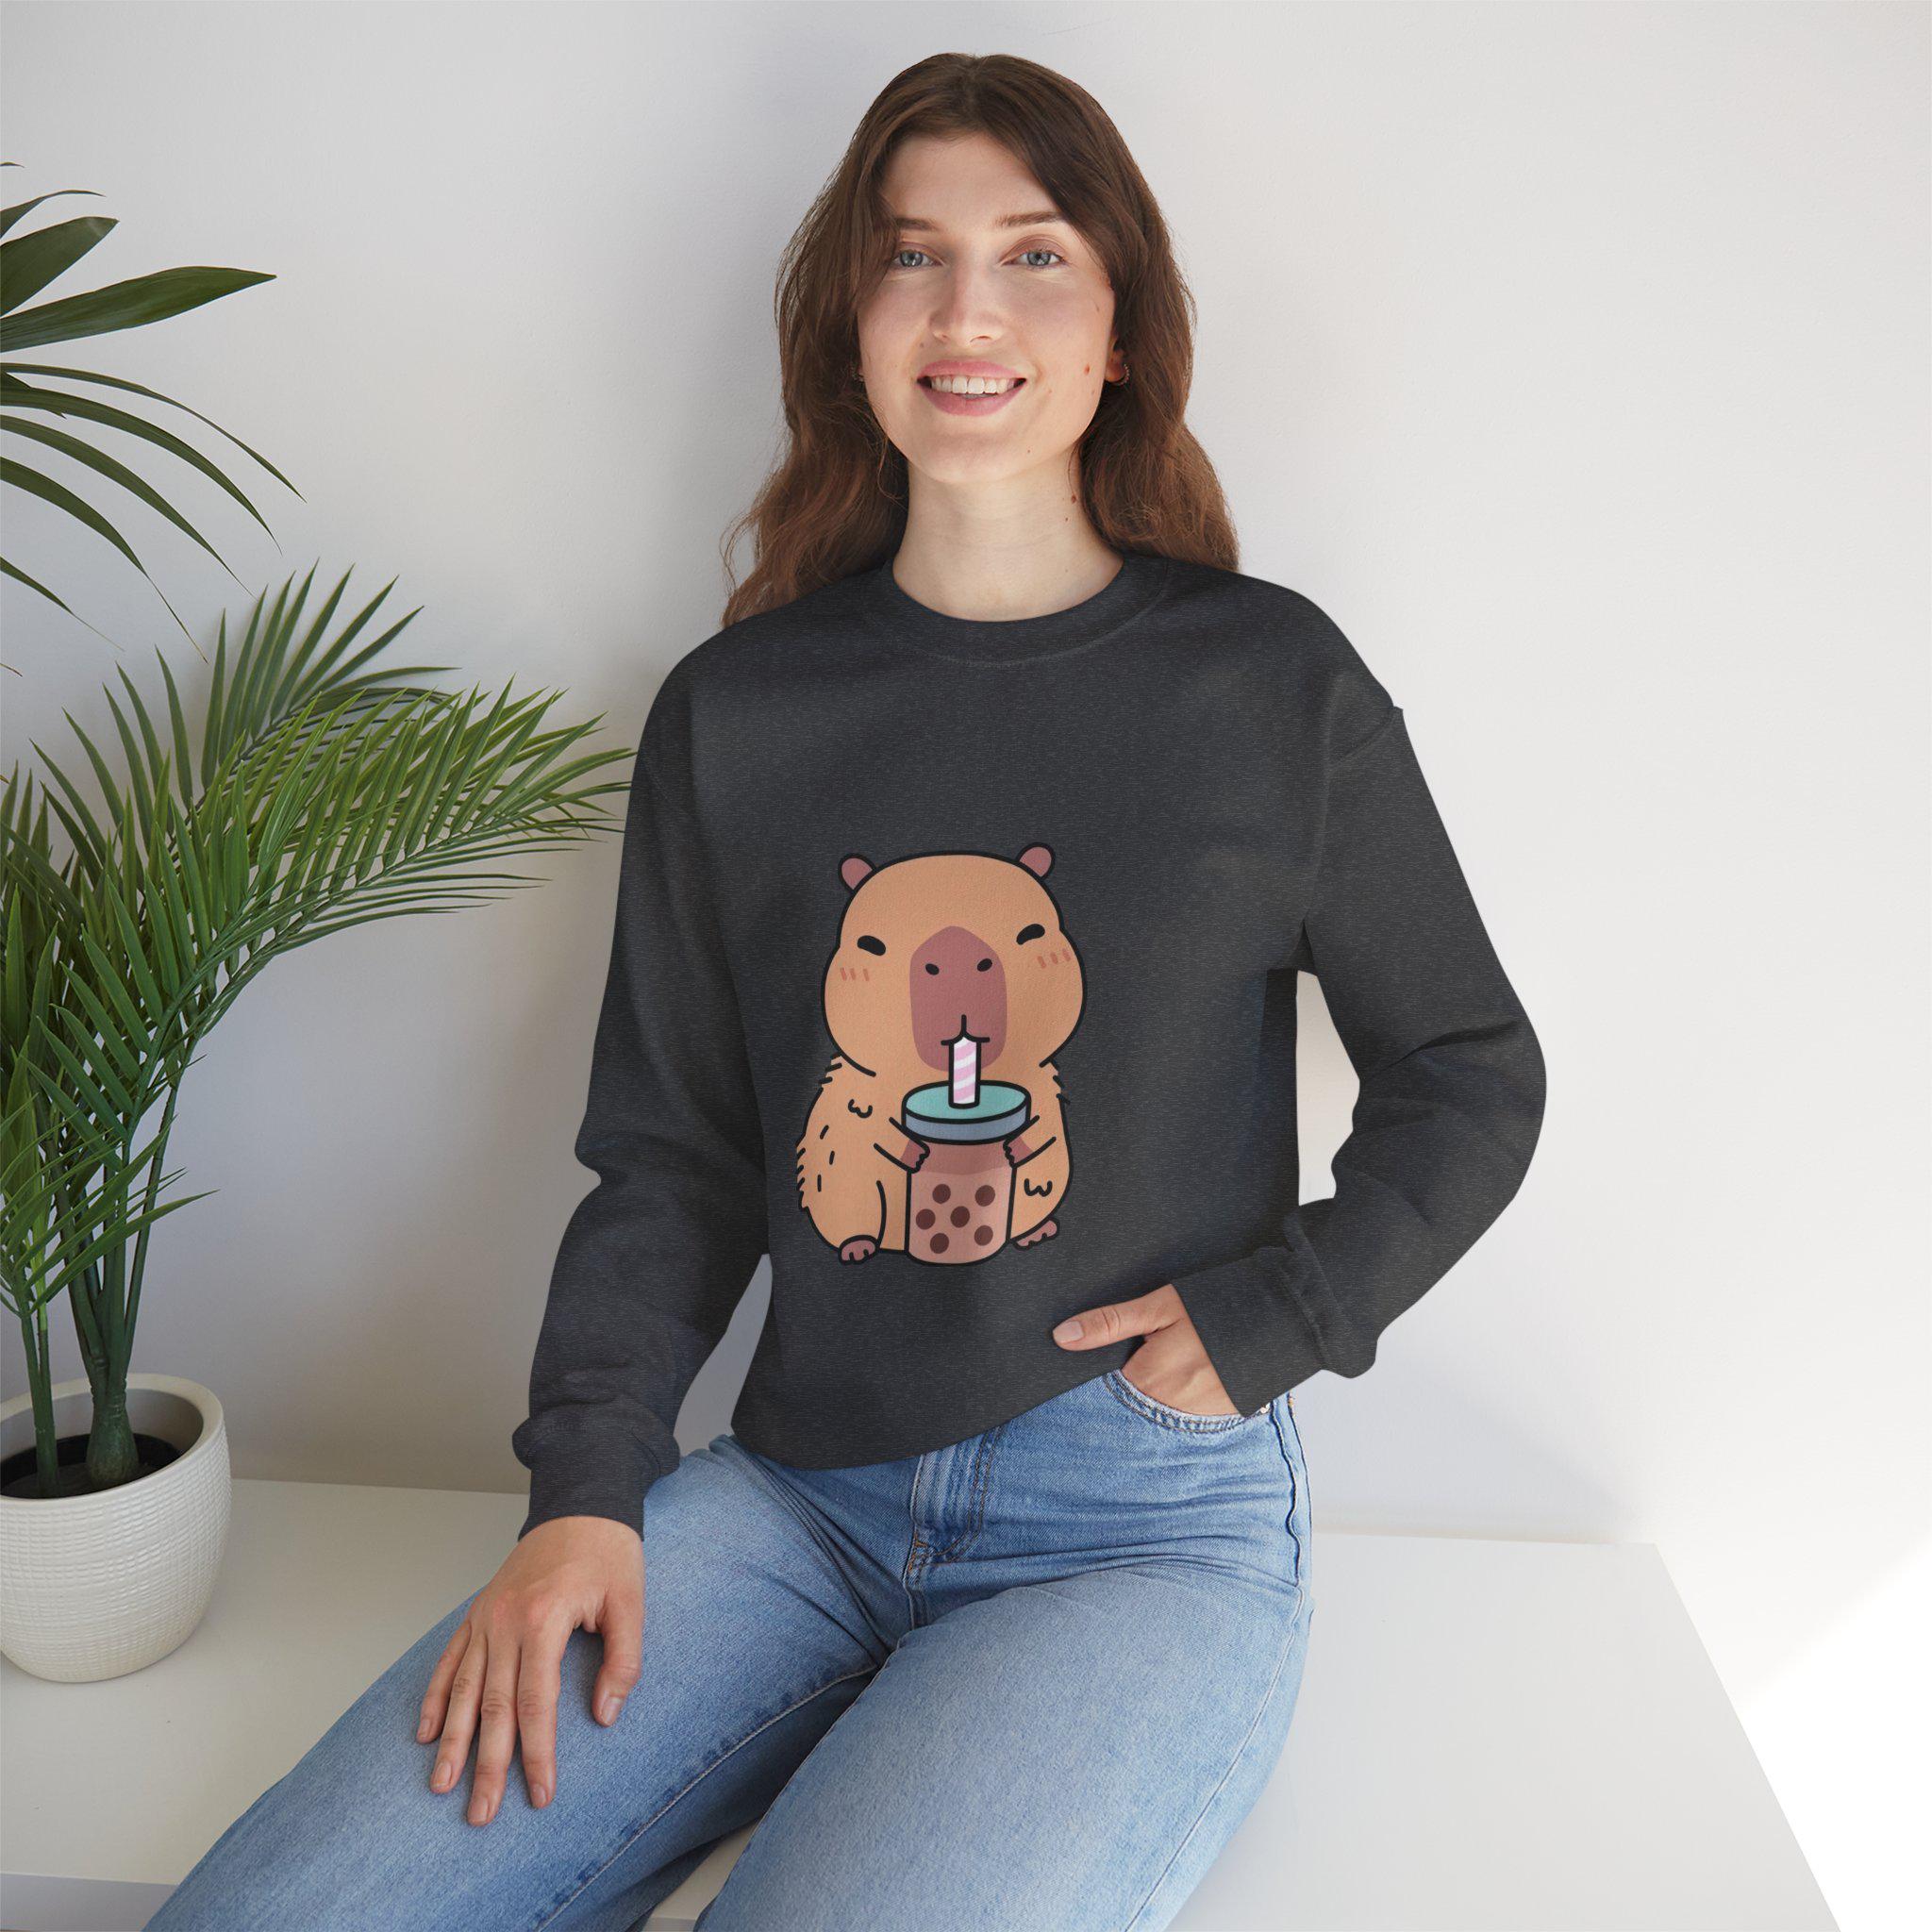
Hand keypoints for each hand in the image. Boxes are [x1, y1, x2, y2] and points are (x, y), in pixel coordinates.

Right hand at [418, 1514, 642, 1825]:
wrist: (580, 1504)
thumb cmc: (608, 1553)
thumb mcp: (631, 1603)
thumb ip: (623, 1661)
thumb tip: (604, 1716)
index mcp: (544, 1620)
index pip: (536, 1703)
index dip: (537, 1753)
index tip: (539, 1794)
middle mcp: (506, 1621)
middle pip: (492, 1706)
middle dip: (486, 1764)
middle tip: (481, 1814)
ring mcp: (486, 1617)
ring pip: (462, 1689)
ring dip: (451, 1741)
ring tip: (441, 1786)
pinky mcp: (478, 1612)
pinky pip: (450, 1659)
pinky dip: (435, 1697)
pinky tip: (426, 1732)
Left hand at [1051, 1282, 1238, 1415]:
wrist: (1283, 1317)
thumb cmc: (1215, 1306)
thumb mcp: (1159, 1307)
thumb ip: (1110, 1324)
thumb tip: (1061, 1337)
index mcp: (1149, 1380)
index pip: (1107, 1390)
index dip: (1104, 1372)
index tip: (1111, 1358)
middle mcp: (1170, 1408)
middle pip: (1133, 1403)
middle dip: (1132, 1384)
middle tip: (1152, 1354)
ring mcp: (1199, 1418)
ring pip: (1160, 1411)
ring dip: (1158, 1394)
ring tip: (1177, 1361)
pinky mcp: (1222, 1417)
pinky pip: (1188, 1415)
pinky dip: (1184, 1399)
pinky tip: (1196, 1374)